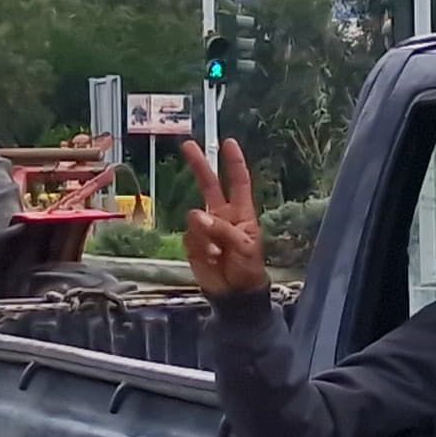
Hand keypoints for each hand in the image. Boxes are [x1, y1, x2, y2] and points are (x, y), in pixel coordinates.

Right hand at [182, 138, 269, 299]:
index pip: (238, 182)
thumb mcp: (244, 247)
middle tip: (188, 145)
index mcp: (241, 212)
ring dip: (204, 235)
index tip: (229, 143)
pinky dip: (197, 248)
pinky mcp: (192, 243)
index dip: (234, 163)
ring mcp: (205, 228)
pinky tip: (209, 259)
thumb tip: (199, 215)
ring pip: (195, 218)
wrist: (234, 294)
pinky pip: (189, 237)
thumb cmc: (248, 268)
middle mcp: (221, 215)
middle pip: (209, 184)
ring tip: (217, 254)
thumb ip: (223, 230)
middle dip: (199, 164)